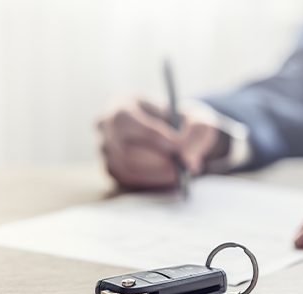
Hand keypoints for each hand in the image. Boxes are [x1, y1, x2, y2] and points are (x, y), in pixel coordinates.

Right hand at [97, 96, 223, 188]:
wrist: (178, 137)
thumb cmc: (184, 123)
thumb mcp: (196, 121)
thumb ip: (195, 135)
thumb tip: (187, 158)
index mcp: (122, 103)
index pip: (125, 120)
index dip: (150, 135)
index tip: (177, 147)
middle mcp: (106, 126)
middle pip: (125, 149)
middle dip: (159, 160)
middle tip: (185, 165)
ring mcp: (106, 150)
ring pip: (127, 168)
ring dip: (159, 173)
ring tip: (182, 170)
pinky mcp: (113, 170)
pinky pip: (130, 180)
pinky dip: (154, 181)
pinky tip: (171, 176)